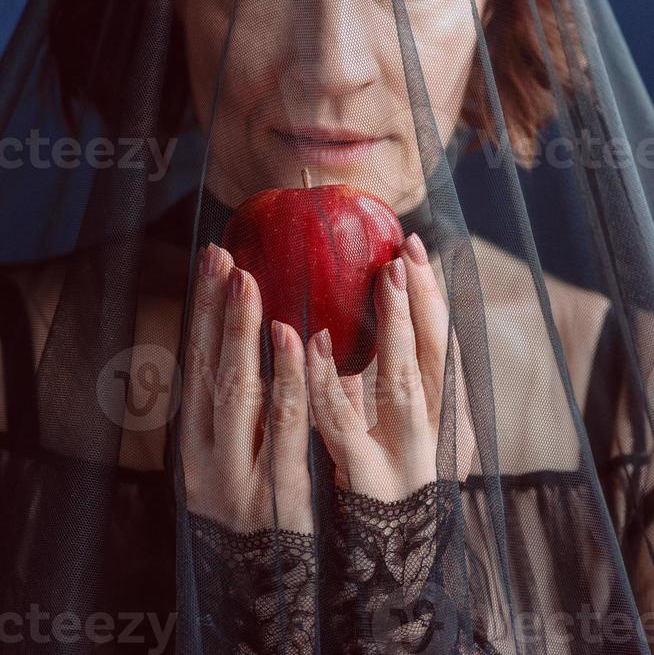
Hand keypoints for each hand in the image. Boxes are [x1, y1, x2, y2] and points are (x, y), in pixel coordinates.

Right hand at [180, 243, 312, 533]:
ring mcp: (240, 475)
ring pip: (237, 394)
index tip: (211, 259)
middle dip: (214, 311)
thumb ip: (235, 408)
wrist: (259, 592)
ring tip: (248, 283)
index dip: (201, 310)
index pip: (194, 363)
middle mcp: (207, 456)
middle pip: (207, 372)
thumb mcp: (227, 460)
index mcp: (194, 443)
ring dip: (241, 334)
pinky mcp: (278, 492)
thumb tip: (244, 337)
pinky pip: (285, 428)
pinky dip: (289, 380)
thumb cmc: (250, 513)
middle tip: (225, 258)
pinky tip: (296, 339)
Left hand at [307, 233, 474, 501]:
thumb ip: (376, 384)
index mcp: (445, 417)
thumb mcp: (393, 431)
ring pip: (402, 382)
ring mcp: (404, 459)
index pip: (442, 346)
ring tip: (386, 278)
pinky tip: (313, 343)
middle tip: (407, 251)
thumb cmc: (387, 486)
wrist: (392, 569)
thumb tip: (350, 323)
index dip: (432, 296)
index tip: (416, 247)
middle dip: (421, 301)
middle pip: (433, 357)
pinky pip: (343, 424)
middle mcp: (434, 435)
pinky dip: (330, 380)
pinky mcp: (364, 482)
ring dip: (393, 326)